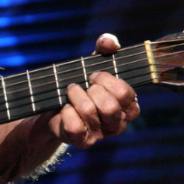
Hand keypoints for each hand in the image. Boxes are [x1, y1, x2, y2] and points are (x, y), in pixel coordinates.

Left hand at [44, 33, 138, 147]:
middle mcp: (118, 123)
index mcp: (128, 106)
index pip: (125, 93)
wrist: (55, 106)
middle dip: (91, 90)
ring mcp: (101, 134)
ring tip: (70, 92)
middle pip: (110, 106)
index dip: (106, 80)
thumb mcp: (92, 62)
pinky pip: (75, 127)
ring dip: (75, 96)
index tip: (93, 75)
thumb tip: (110, 41)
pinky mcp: (83, 141)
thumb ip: (104, 47)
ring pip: (90, 113)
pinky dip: (66, 112)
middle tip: (82, 85)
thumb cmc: (82, 84)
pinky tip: (65, 108)